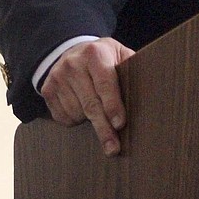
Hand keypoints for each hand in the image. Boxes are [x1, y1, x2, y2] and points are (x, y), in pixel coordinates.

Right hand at [41, 38, 135, 155]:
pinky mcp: (47, 89)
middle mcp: (73, 64)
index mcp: (95, 53)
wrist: (71, 50)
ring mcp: (57, 77)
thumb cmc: (103, 58)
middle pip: (91, 104)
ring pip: (77, 113)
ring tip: (99, 112)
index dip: (113, 105)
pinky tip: (82, 108)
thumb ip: (131, 68)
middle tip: (113, 148)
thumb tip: (151, 90)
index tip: (120, 124)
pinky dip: (75, 120)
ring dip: (90, 121)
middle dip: (104, 128)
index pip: (105, 83)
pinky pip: (63, 117)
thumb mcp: (119, 54)